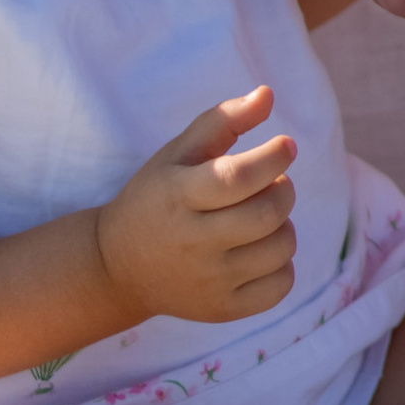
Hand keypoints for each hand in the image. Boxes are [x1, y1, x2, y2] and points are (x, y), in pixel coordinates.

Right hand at [94, 88, 297, 326]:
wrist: (118, 268)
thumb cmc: (156, 197)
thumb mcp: (177, 152)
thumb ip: (223, 120)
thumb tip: (268, 94)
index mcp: (179, 196)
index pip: (238, 178)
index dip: (273, 158)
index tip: (286, 146)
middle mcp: (193, 243)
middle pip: (267, 214)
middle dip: (284, 189)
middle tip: (273, 182)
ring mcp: (208, 282)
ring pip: (280, 249)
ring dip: (284, 224)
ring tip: (263, 216)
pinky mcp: (220, 310)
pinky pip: (279, 287)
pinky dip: (282, 264)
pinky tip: (261, 250)